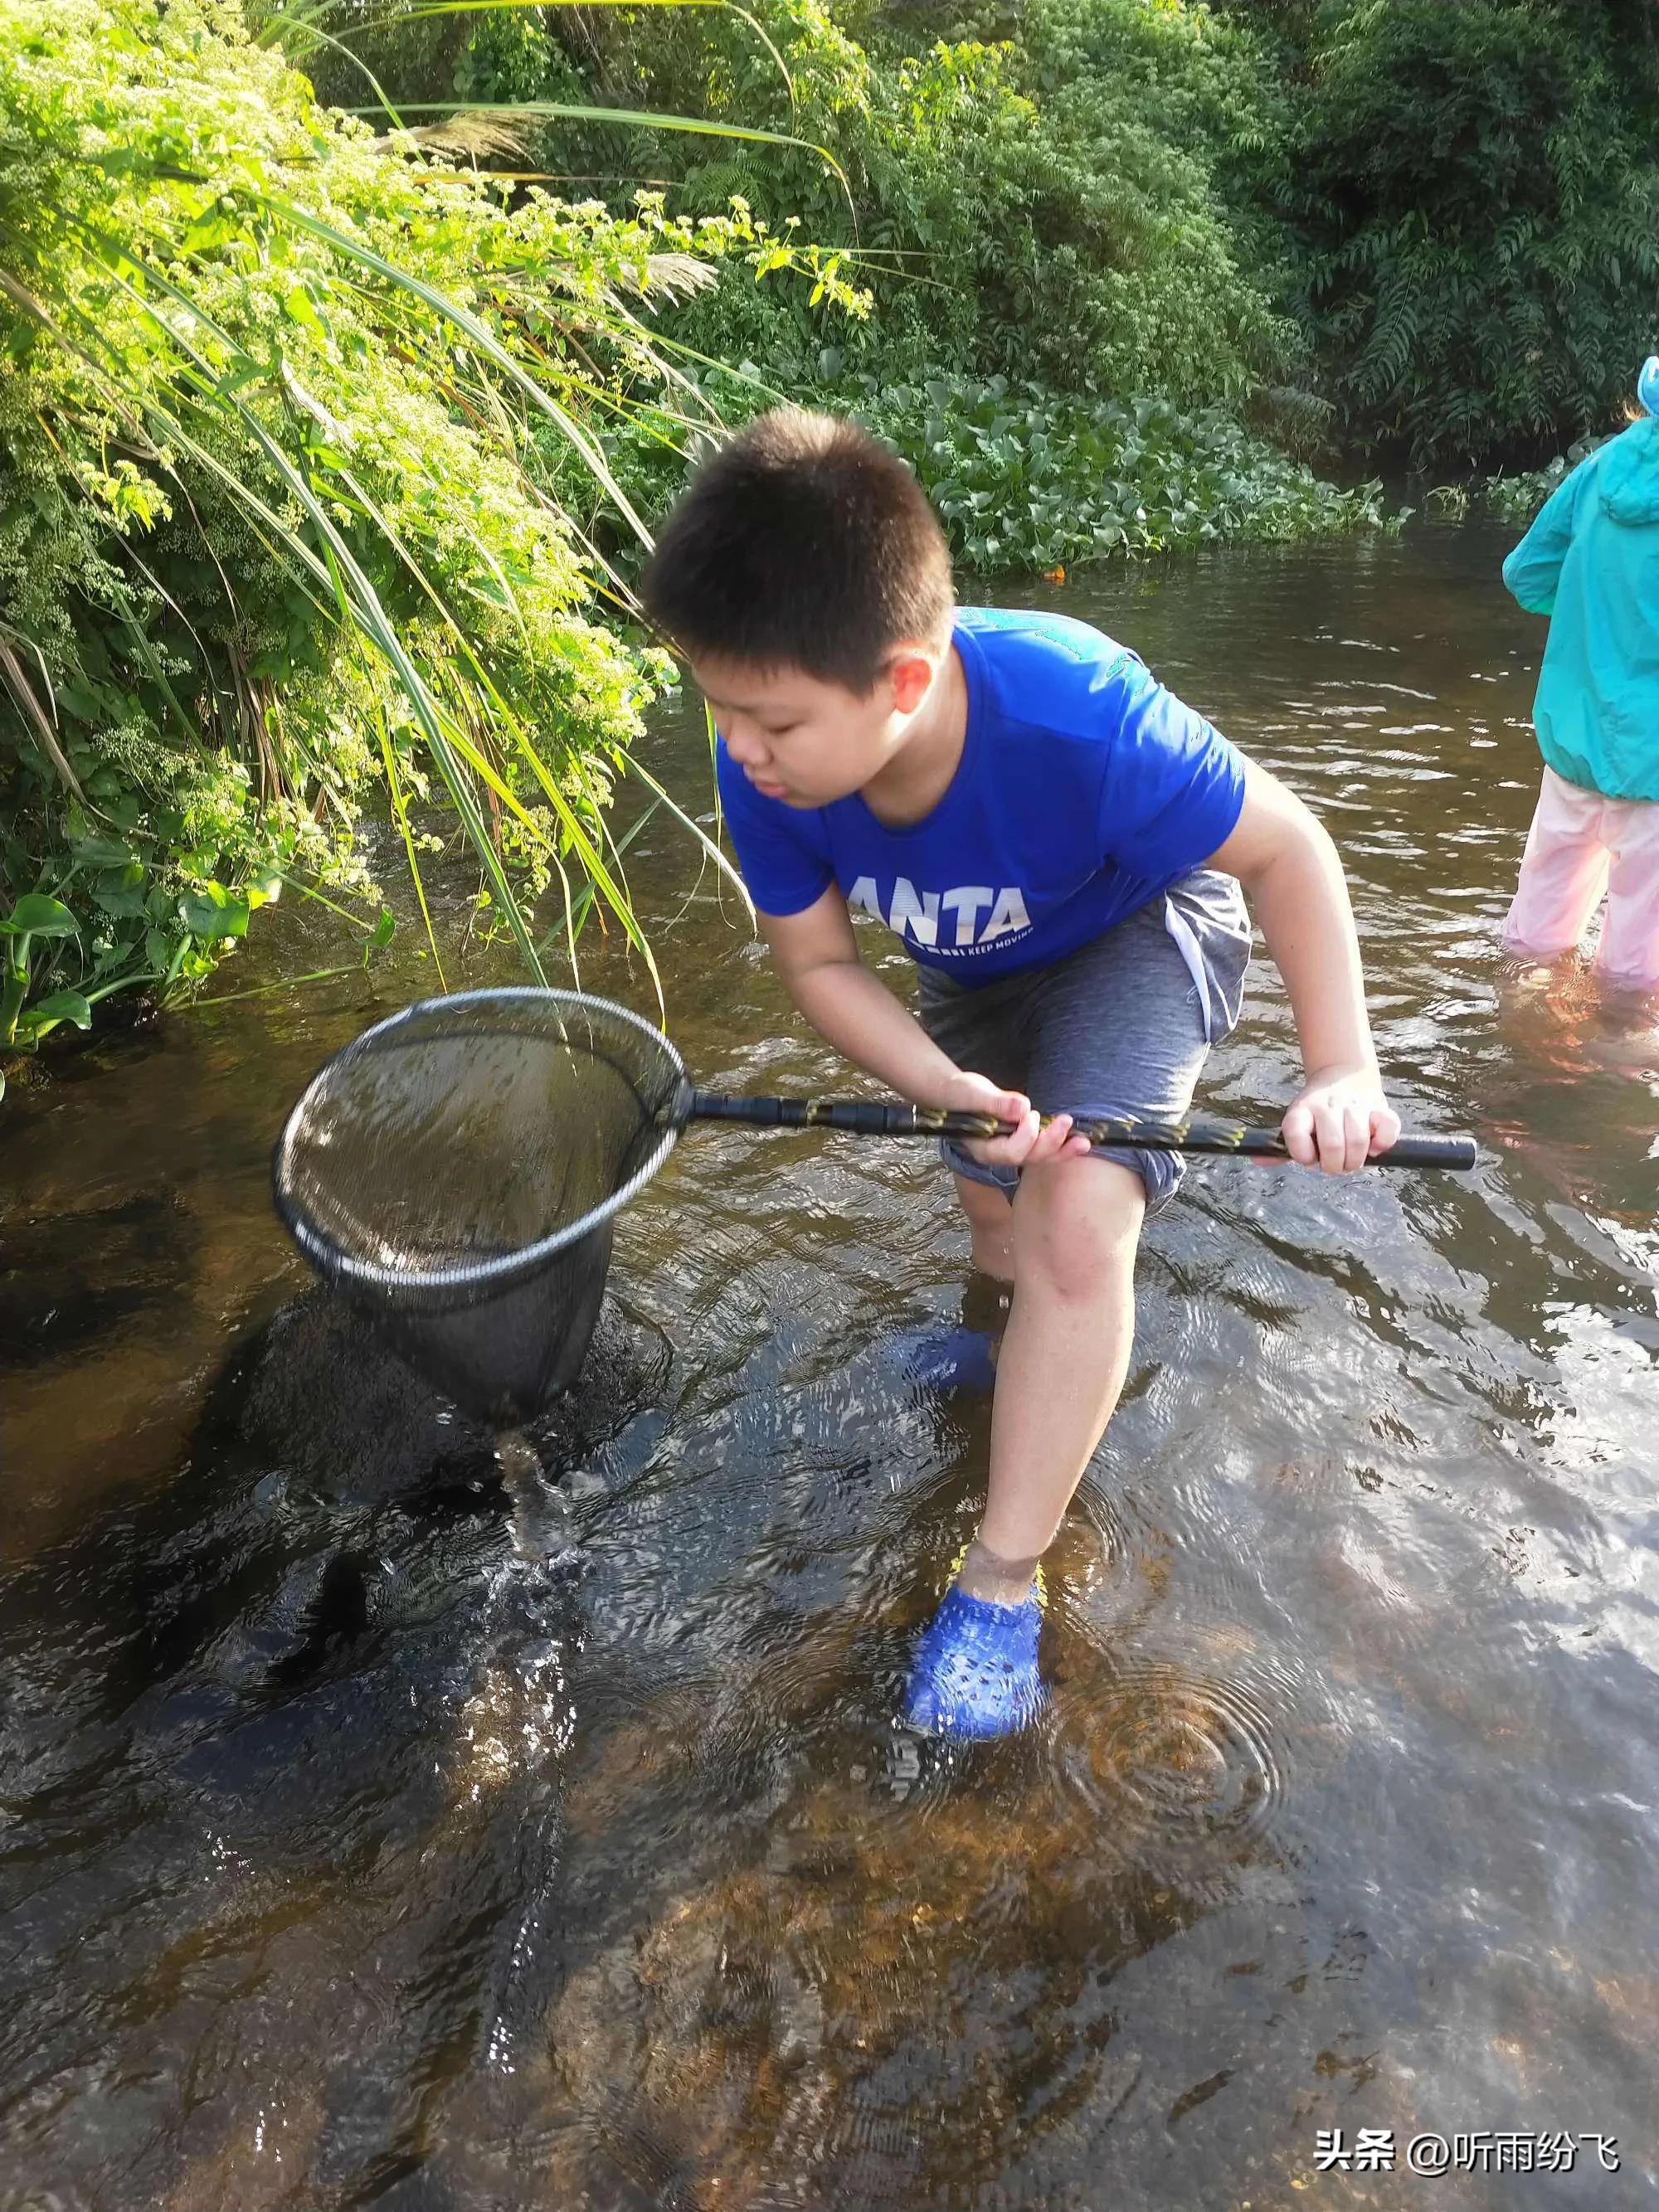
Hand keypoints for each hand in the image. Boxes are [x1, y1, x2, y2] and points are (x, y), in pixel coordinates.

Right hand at [937, 1068, 1093, 1172]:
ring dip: (1062, 1149)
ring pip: (1040, 1157)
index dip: (1026, 1136)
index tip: (1032, 1114)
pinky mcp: (1023, 1142)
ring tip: (1084, 1142)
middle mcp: (999, 1155)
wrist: (958, 1094)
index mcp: (984, 1148)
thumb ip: (996, 1103)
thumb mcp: (974, 1093)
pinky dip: (1061, 1144)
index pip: (1010, 1152)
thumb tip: (1022, 1108)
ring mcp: (1012, 1150)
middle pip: (1029, 1157)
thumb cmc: (961, 1094)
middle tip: (1066, 1122)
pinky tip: (1078, 1140)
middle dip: (1050, 1142)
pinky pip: (1044, 1148)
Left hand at [1281, 1064, 1400, 1173]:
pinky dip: (1382, 1144)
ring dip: (1355, 1160)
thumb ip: (1282, 1146)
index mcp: (1302, 1110)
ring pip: (1358, 1140)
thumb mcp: (1297, 1122)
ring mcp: (1354, 1105)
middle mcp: (1327, 1106)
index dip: (1303, 1154)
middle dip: (1334, 1166)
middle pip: (1332, 1144)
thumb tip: (1259, 1162)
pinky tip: (1374, 1148)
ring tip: (1351, 1160)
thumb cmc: (1317, 1111)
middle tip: (1335, 1166)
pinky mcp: (1379, 1106)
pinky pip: (1388, 1128)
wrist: (1342, 1075)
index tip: (1309, 1159)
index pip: (1295, 1133)